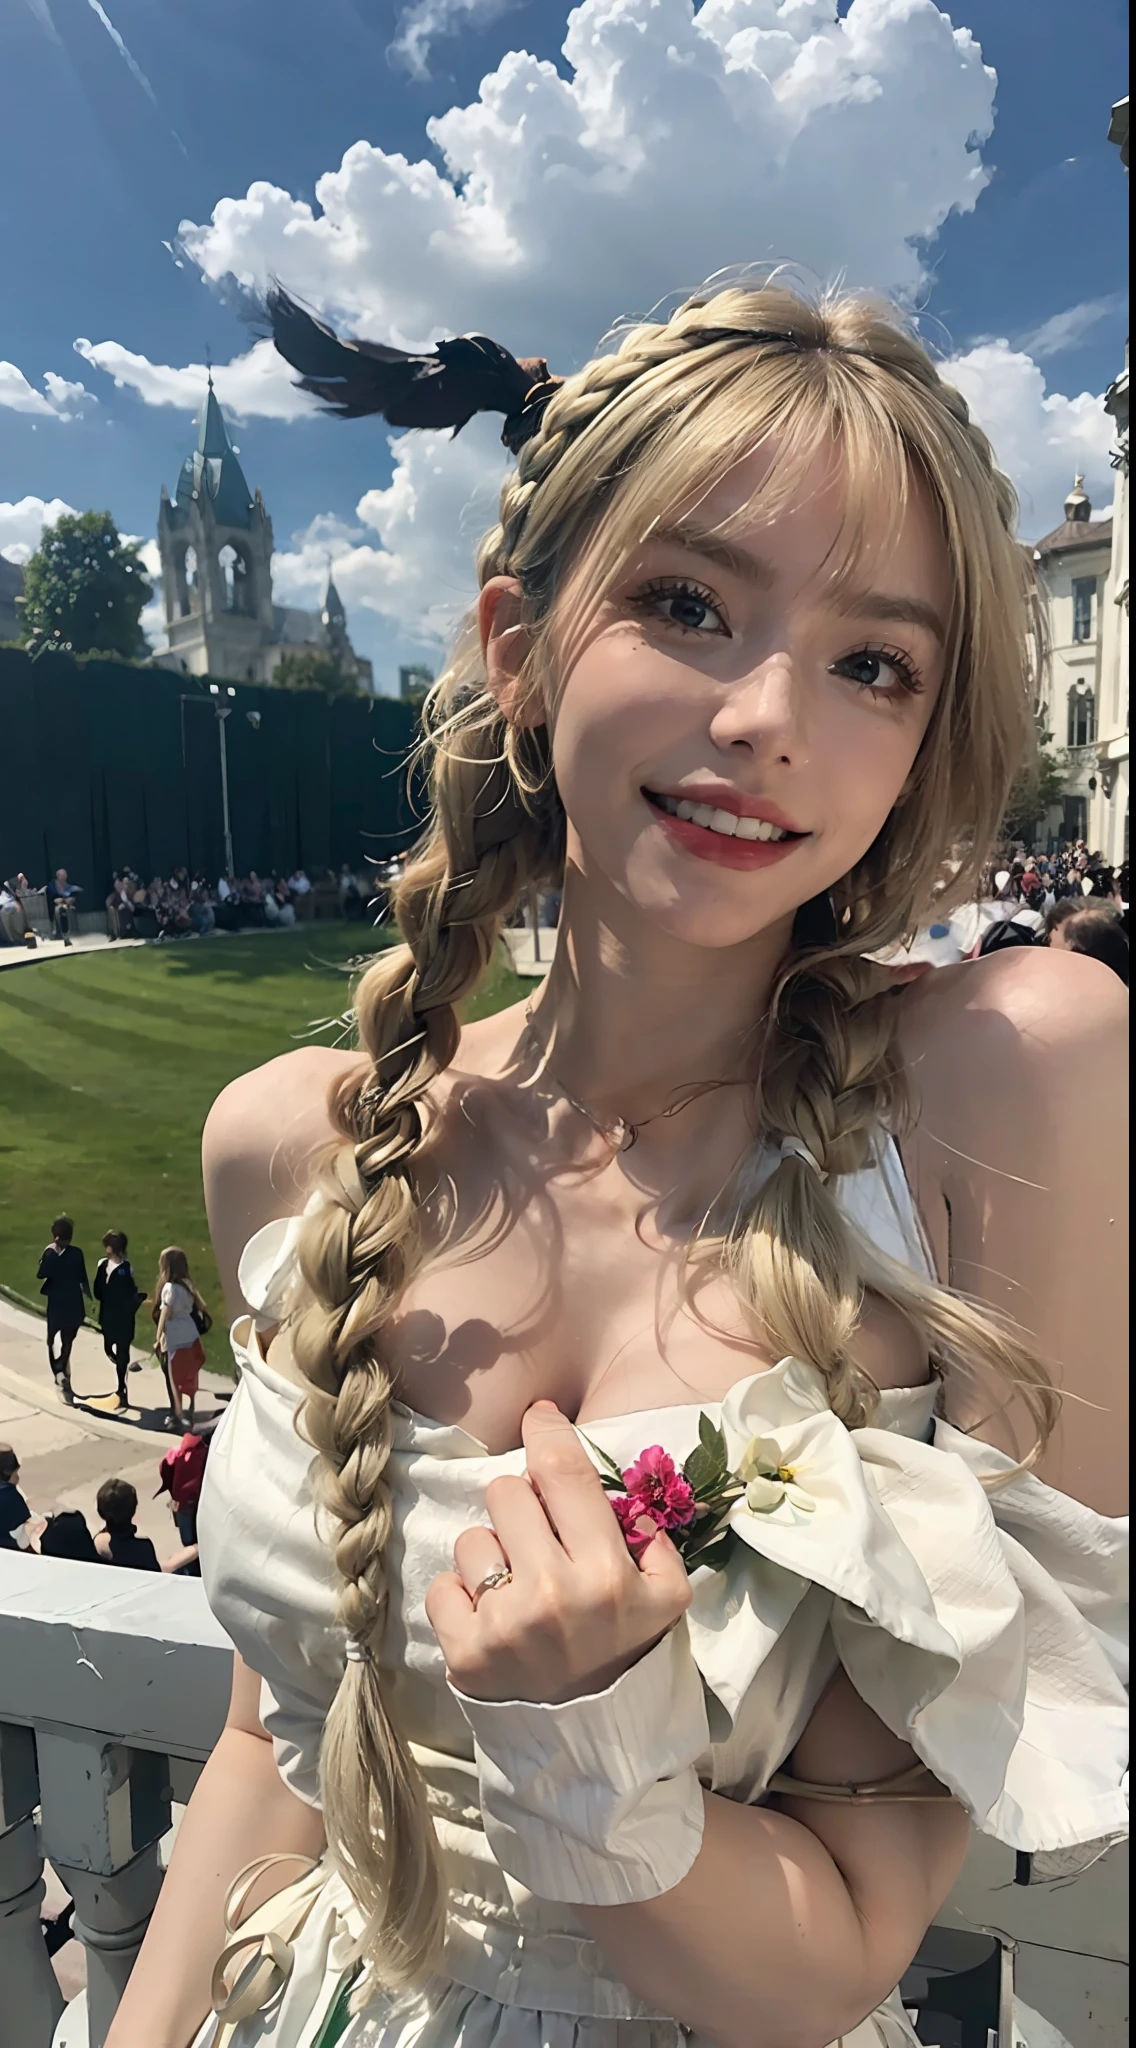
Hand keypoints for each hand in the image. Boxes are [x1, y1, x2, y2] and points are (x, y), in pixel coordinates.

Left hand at [426, 1401, 691, 1705]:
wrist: (592, 1748)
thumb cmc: (626, 1659)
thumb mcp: (666, 1603)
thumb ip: (654, 1543)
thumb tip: (622, 1496)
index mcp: (606, 1573)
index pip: (563, 1472)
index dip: (546, 1432)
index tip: (539, 1416)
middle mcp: (554, 1592)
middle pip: (506, 1492)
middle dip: (520, 1507)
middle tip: (537, 1542)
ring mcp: (505, 1624)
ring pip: (472, 1537)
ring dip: (492, 1555)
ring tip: (516, 1589)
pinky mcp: (466, 1653)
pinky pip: (443, 1585)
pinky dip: (461, 1597)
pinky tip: (489, 1618)